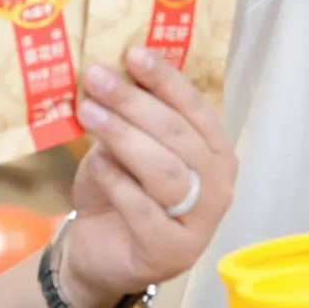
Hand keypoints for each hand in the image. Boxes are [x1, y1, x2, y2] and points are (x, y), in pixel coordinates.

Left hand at [58, 48, 237, 307]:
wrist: (99, 254)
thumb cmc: (119, 190)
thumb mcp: (127, 146)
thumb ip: (134, 117)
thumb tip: (116, 68)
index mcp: (216, 149)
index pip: (194, 106)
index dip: (165, 78)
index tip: (133, 53)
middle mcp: (219, 183)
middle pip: (177, 134)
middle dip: (134, 102)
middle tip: (97, 77)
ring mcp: (201, 221)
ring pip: (164, 169)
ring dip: (124, 136)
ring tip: (89, 113)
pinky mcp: (172, 251)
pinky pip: (144, 209)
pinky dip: (118, 181)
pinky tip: (98, 161)